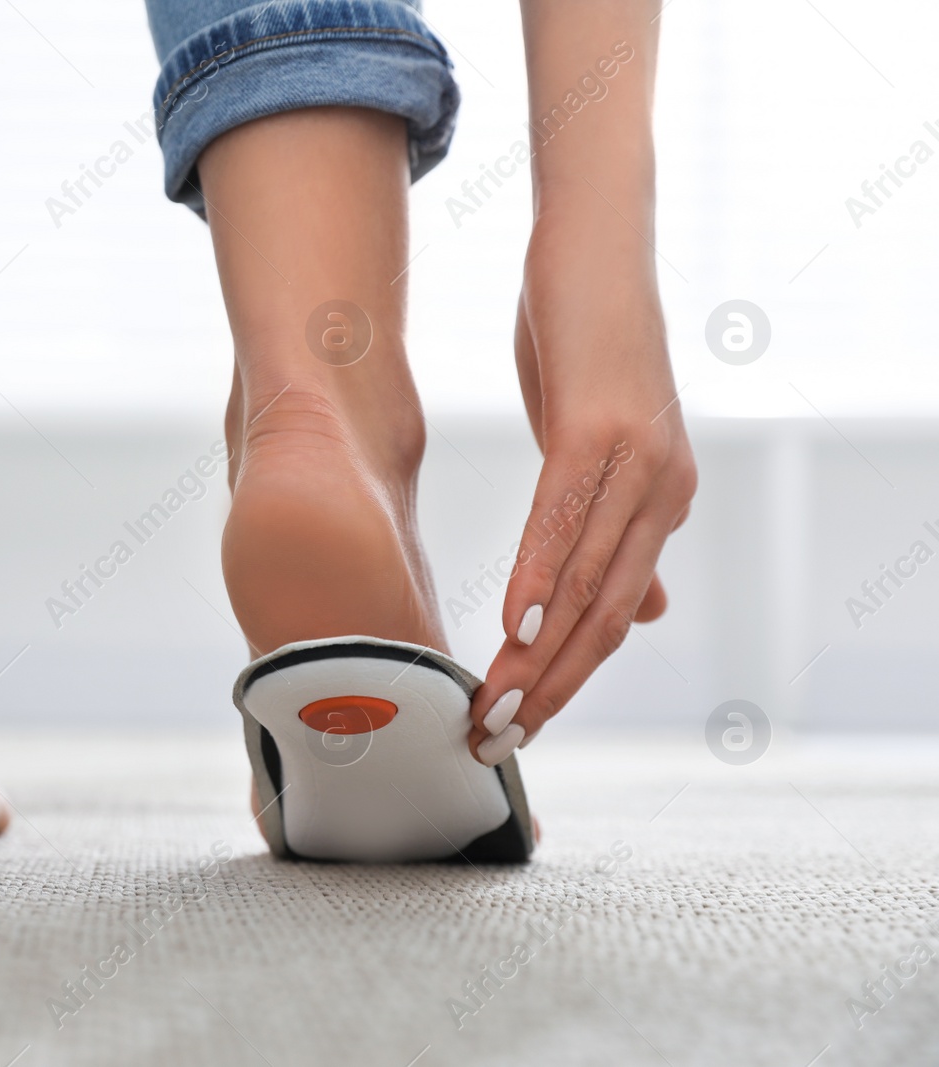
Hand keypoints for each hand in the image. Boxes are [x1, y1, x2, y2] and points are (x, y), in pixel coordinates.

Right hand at [466, 214, 696, 764]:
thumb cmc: (586, 343)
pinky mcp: (601, 427)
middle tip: (495, 738)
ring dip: (539, 654)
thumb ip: (614, 527)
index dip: (568, 678)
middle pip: (607, 618)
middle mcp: (667, 492)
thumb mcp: (600, 444)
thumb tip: (642, 611)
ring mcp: (640, 461)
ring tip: (493, 703)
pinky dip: (539, 577)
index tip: (516, 722)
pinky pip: (566, 518)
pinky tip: (514, 624)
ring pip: (588, 581)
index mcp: (663, 503)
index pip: (615, 616)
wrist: (597, 247)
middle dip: (550, 687)